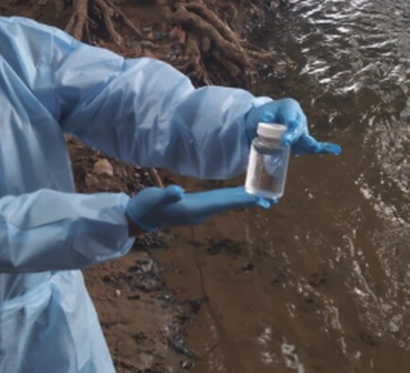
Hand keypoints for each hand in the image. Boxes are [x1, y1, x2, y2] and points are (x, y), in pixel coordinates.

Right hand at [126, 185, 272, 232]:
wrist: (139, 216)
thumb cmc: (147, 206)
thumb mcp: (155, 200)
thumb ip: (166, 196)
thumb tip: (177, 191)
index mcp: (195, 210)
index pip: (223, 203)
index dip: (241, 199)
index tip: (259, 197)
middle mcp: (201, 212)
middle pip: (229, 205)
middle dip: (249, 201)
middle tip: (270, 199)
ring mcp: (199, 211)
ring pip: (226, 204)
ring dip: (243, 200)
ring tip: (262, 198)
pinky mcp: (196, 207)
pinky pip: (219, 202)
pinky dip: (232, 198)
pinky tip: (239, 195)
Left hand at [245, 99, 341, 155]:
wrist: (263, 122)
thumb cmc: (261, 117)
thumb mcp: (259, 115)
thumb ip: (263, 120)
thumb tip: (265, 123)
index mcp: (289, 107)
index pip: (290, 116)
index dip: (288, 127)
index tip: (285, 136)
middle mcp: (299, 117)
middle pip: (298, 127)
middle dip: (294, 135)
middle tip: (286, 141)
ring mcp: (302, 130)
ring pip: (305, 137)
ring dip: (308, 143)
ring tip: (313, 146)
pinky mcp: (303, 142)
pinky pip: (314, 145)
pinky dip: (325, 148)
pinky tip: (335, 149)